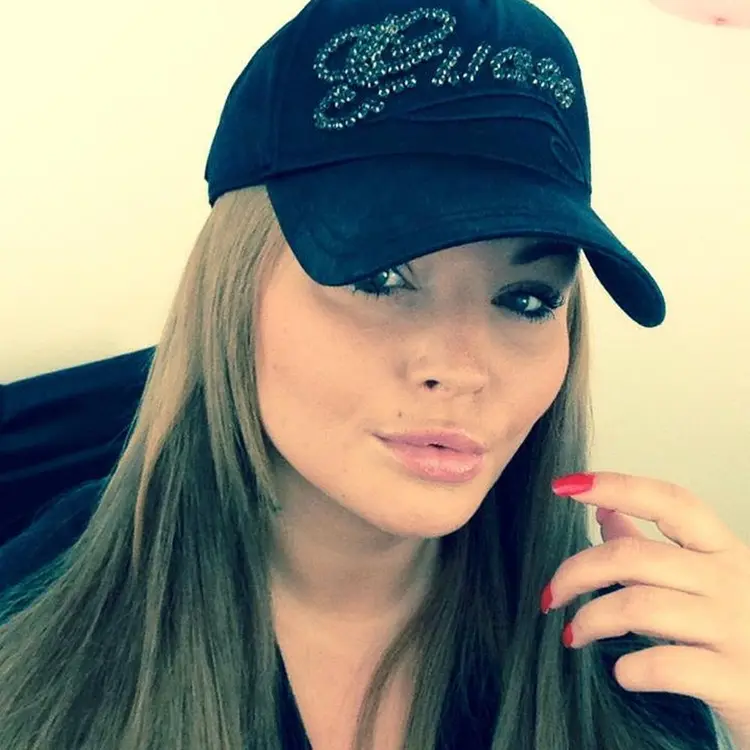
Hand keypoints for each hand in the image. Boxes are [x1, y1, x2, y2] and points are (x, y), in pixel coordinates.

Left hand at [542, 471, 749, 748]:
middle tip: (550, 596)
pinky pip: (664, 665)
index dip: (615, 486)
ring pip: (638, 607)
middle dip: (576, 572)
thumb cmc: (743, 640)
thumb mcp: (710, 585)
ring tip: (573, 635)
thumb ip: (655, 548)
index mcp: (726, 553)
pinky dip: (630, 669)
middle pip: (633, 557)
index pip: (669, 502)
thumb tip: (605, 509)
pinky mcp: (737, 682)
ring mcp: (738, 631)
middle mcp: (735, 583)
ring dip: (591, 620)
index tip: (564, 486)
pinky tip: (621, 673)